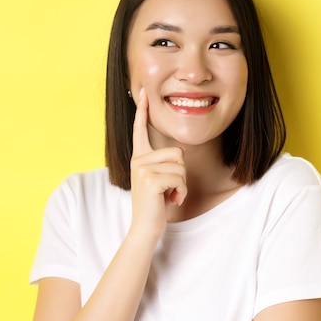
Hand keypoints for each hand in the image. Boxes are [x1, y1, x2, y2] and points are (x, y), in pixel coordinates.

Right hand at [129, 89, 186, 237]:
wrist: (145, 228)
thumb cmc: (155, 204)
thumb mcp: (158, 179)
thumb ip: (162, 163)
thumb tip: (177, 153)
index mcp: (139, 157)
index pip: (140, 129)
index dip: (143, 111)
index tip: (143, 93)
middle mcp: (138, 160)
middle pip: (177, 153)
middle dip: (181, 174)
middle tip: (168, 190)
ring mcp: (142, 169)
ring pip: (181, 167)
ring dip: (182, 185)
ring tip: (168, 195)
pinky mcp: (151, 180)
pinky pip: (180, 178)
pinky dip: (181, 192)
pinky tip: (171, 201)